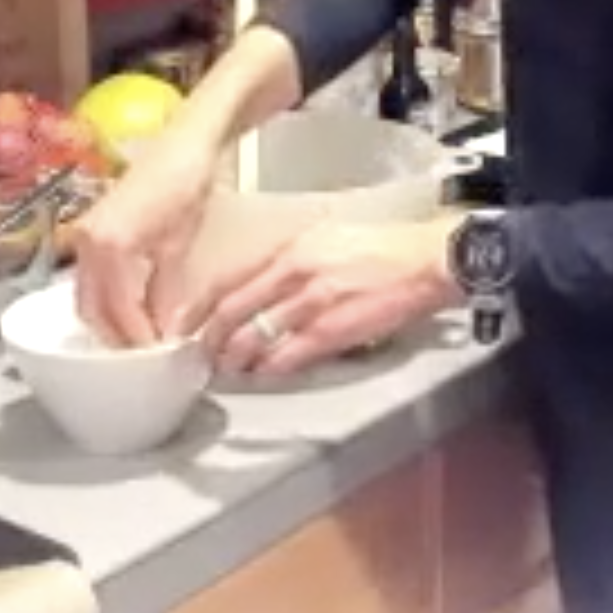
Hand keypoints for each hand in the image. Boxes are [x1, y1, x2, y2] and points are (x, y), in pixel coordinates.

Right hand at [71, 129, 221, 346]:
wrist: (183, 145)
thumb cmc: (185, 186)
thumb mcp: (177, 247)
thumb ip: (165, 293)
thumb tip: (163, 332)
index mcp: (109, 247)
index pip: (118, 309)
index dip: (136, 337)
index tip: (155, 354)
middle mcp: (87, 242)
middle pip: (92, 307)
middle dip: (115, 335)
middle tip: (143, 354)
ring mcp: (84, 235)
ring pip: (87, 294)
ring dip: (107, 319)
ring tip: (138, 336)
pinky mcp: (90, 229)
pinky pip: (90, 276)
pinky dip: (105, 297)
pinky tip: (129, 307)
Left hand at [188, 217, 461, 378]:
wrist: (426, 260)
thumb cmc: (382, 248)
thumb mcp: (326, 237)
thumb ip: (291, 260)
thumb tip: (263, 286)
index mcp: (290, 248)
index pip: (229, 278)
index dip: (201, 305)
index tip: (186, 322)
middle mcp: (293, 272)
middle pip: (233, 310)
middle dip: (210, 338)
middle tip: (200, 355)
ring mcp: (311, 302)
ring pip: (254, 337)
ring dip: (236, 359)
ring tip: (230, 369)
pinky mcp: (332, 330)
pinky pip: (288, 356)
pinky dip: (271, 369)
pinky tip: (265, 375)